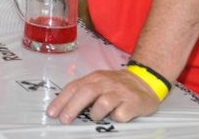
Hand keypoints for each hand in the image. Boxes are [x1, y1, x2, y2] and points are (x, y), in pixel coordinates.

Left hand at [46, 68, 162, 123]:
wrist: (146, 82)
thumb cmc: (116, 86)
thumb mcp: (99, 83)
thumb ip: (84, 91)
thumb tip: (63, 108)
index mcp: (95, 78)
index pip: (74, 87)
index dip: (62, 100)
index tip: (52, 113)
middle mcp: (106, 83)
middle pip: (86, 93)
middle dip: (72, 107)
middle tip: (65, 120)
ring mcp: (120, 92)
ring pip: (103, 103)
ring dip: (96, 113)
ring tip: (96, 117)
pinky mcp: (134, 102)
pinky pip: (121, 113)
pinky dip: (116, 118)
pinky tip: (117, 117)